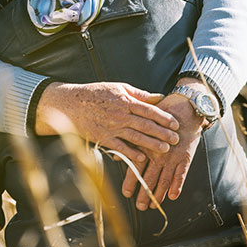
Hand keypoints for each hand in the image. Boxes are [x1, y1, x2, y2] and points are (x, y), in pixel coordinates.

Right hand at [35, 82, 179, 164]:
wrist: (69, 104)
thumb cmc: (95, 93)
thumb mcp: (117, 88)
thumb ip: (138, 94)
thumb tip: (158, 96)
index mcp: (125, 101)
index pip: (149, 110)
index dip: (164, 117)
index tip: (175, 123)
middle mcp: (120, 115)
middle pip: (146, 125)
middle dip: (163, 133)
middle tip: (176, 139)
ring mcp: (112, 127)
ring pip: (136, 137)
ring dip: (152, 144)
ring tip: (165, 149)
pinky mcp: (103, 138)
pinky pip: (120, 147)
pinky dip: (131, 153)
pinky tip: (142, 158)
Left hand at [123, 91, 203, 209]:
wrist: (185, 107)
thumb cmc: (161, 115)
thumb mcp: (142, 126)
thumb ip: (130, 142)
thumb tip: (116, 156)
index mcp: (145, 145)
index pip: (136, 167)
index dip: (131, 181)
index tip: (125, 193)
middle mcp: (158, 153)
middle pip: (149, 177)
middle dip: (144, 194)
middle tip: (140, 206)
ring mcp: (173, 156)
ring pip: (165, 179)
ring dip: (159, 194)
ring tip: (154, 206)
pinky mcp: (185, 156)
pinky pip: (181, 173)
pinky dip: (177, 185)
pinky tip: (173, 196)